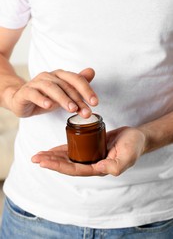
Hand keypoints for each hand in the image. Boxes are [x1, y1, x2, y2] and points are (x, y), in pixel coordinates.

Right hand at [6, 68, 97, 117]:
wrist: (21, 99)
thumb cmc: (45, 96)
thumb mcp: (63, 94)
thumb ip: (77, 86)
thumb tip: (92, 72)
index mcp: (59, 75)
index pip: (76, 80)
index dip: (87, 90)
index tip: (95, 103)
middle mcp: (49, 76)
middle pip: (66, 85)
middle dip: (78, 99)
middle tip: (86, 111)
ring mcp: (36, 83)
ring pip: (51, 88)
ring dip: (63, 99)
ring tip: (72, 109)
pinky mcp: (25, 92)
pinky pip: (33, 94)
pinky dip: (41, 99)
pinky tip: (49, 105)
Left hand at [31, 127, 145, 175]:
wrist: (136, 137)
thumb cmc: (134, 146)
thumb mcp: (127, 155)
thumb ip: (115, 165)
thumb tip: (98, 169)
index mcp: (98, 168)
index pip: (74, 169)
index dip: (58, 166)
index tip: (44, 162)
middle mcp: (91, 164)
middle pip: (67, 164)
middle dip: (50, 162)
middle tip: (35, 158)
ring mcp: (90, 155)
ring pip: (68, 158)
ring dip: (53, 157)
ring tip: (39, 155)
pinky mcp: (89, 146)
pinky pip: (73, 149)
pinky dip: (62, 149)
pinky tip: (52, 149)